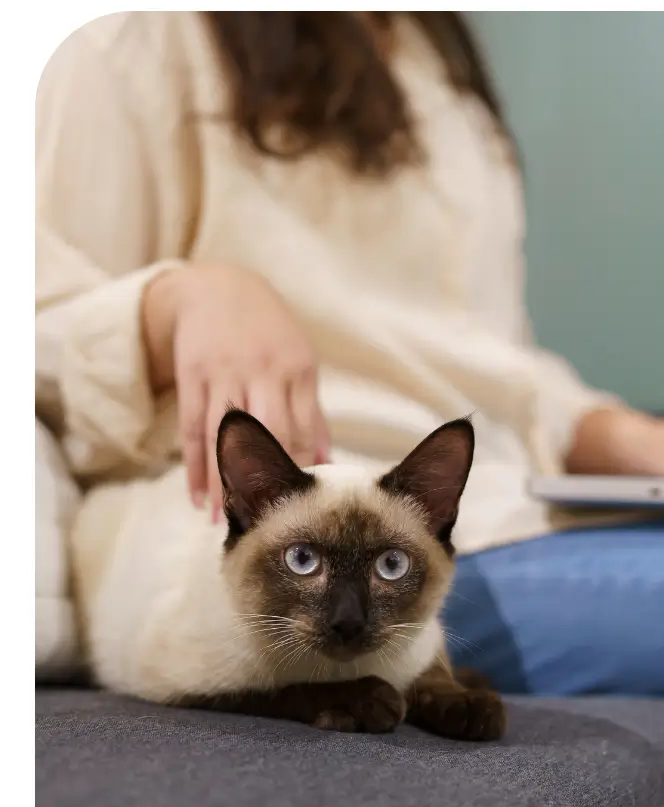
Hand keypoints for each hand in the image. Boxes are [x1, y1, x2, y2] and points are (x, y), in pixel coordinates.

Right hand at [142, 263, 330, 518]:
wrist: (216, 286)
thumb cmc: (269, 333)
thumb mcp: (299, 362)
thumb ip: (310, 412)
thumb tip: (328, 461)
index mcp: (296, 369)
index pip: (302, 428)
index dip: (303, 467)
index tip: (305, 505)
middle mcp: (260, 370)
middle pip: (266, 431)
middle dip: (267, 476)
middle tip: (265, 519)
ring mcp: (223, 373)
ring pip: (223, 435)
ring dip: (224, 481)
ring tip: (225, 520)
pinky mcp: (191, 376)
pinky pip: (191, 429)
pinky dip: (195, 467)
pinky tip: (199, 498)